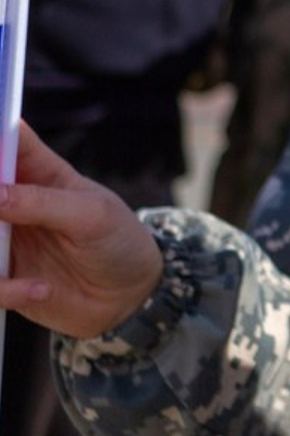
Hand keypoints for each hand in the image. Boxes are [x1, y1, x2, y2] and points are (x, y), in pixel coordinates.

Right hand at [0, 123, 163, 337]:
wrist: (130, 295)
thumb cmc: (119, 241)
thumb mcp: (93, 216)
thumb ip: (44, 202)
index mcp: (40, 173)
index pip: (9, 140)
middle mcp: (13, 203)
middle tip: (1, 214)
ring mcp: (3, 241)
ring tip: (7, 264)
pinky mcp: (2, 280)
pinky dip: (6, 290)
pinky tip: (42, 289)